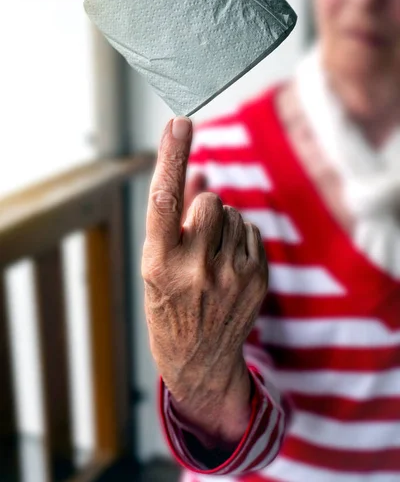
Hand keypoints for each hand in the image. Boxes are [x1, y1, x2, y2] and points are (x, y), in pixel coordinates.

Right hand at [141, 117, 268, 441]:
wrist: (199, 361)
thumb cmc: (170, 305)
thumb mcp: (157, 264)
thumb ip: (174, 216)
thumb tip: (196, 171)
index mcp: (159, 262)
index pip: (164, 200)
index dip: (171, 157)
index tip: (179, 121)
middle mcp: (194, 267)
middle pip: (210, 200)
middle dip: (204, 210)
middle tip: (196, 240)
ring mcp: (230, 275)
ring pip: (234, 213)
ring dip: (223, 226)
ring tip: (211, 261)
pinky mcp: (256, 278)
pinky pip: (252, 230)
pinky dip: (241, 240)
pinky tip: (230, 269)